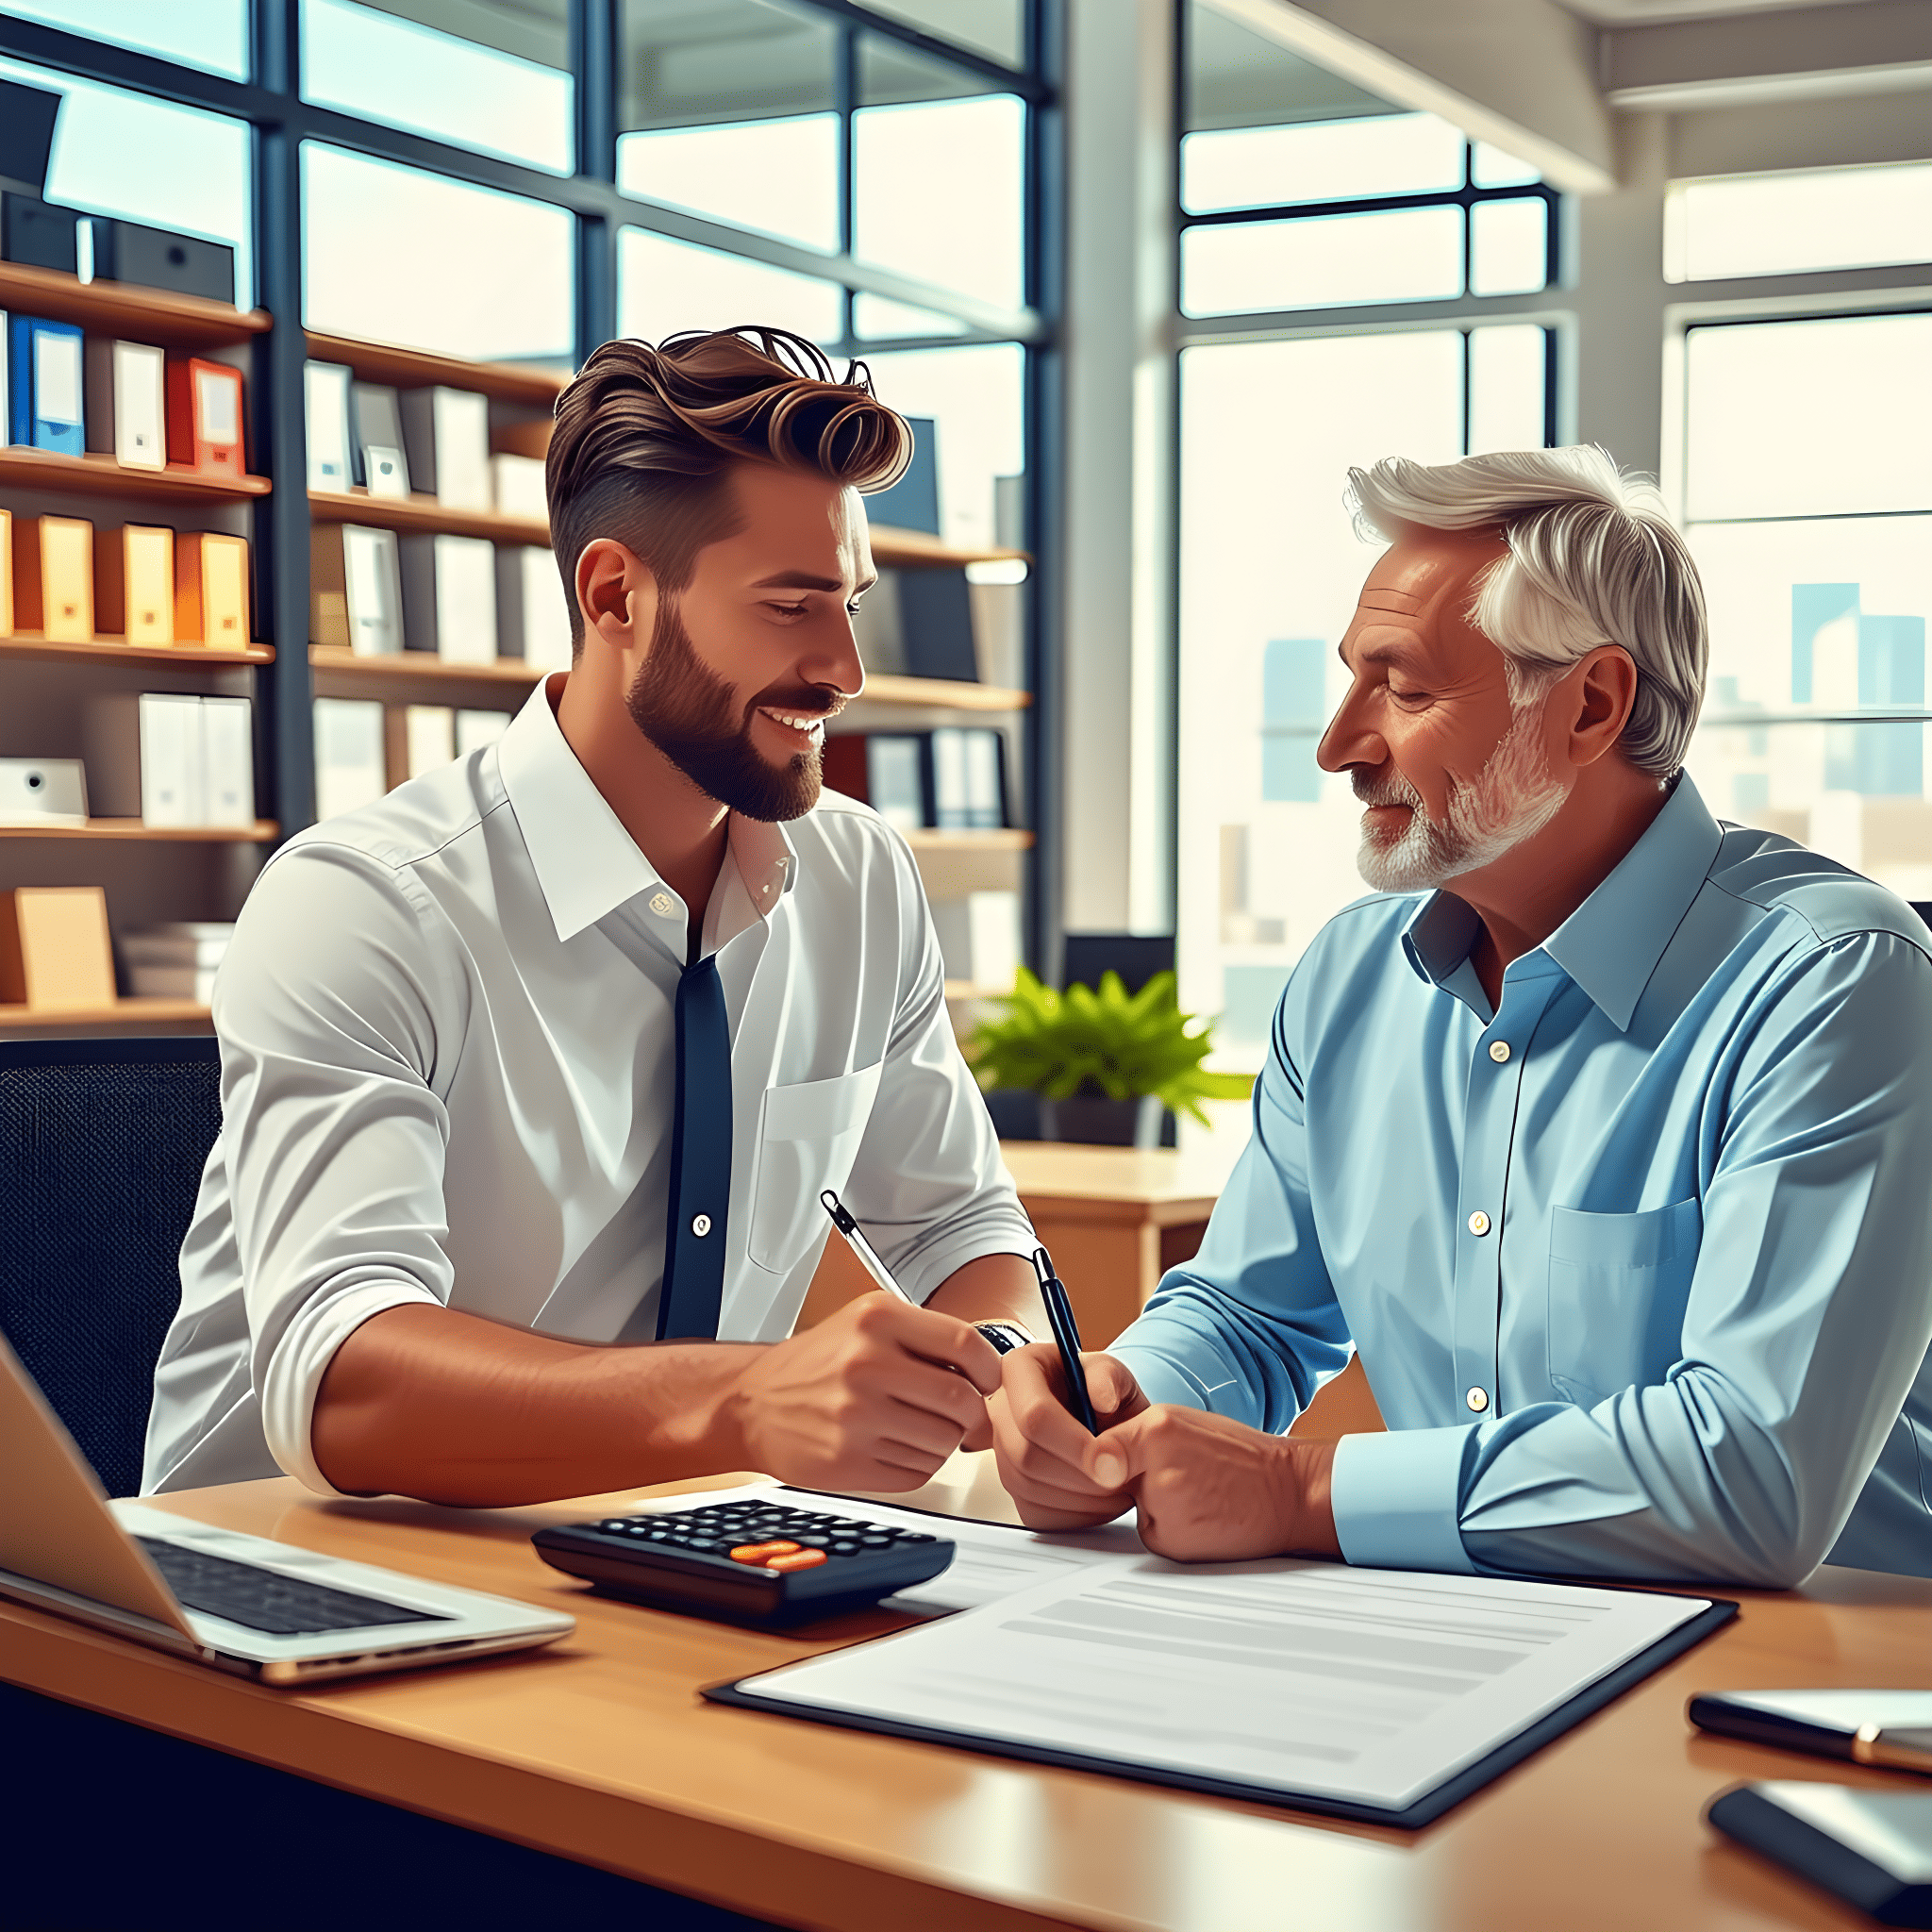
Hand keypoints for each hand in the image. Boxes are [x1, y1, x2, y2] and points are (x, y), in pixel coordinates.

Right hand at [725, 1293, 1002, 1490]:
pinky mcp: (848, 1461)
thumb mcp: (867, 1322)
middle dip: (972, 1414)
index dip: (990, 1369)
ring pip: (944, 1442)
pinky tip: (896, 1445)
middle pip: (961, 1400)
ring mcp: (856, 1417)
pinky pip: (917, 1471)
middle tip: (963, 1416)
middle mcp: (866, 1364)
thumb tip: (989, 1371)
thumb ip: (926, 1337)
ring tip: (918, 1428)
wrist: (752, 1402)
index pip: (966, 1344)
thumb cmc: (818, 1362)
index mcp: (877, 1319)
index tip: (988, 1381)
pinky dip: (919, 1463)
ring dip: (945, 1441)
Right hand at [989, 1343, 1149, 1529]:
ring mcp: (1002, 1450)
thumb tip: (1101, 1400)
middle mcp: (1001, 1409)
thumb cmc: (1104, 1391)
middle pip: (1026, 1456)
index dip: (1075, 1444)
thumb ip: (1108, 1376)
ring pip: (1028, 1487)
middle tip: (1121, 1480)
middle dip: (1080, 1476)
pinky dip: (1073, 1515)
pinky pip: (1034, 1512)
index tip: (1113, 1464)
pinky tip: (1102, 1501)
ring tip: (1119, 1488)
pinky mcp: (1014, 1485)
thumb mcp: (1113, 1370)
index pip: (1035, 1414)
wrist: (1105, 1418)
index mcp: (1019, 1370)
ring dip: (1080, 1499)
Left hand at [1089, 1408, 1339, 1561]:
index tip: (1102, 1462)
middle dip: (1135, 1477)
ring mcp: (1162, 1505)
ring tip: (1199, 1494)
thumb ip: (1141, 1434)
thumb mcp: (1187, 1422)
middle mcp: (1154, 1464)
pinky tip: (1202, 1518)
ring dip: (1155, 1505)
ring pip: (1135, 1506)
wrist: (1289, 1491)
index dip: (1101, 1454)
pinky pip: (1152, 1533)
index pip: (1100, 1441)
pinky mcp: (1170, 1540)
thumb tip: (1097, 1450)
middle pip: (1114, 1476)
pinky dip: (1170, 1529)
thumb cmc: (1243, 1456)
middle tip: (1184, 1474)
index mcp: (1157, 1426)